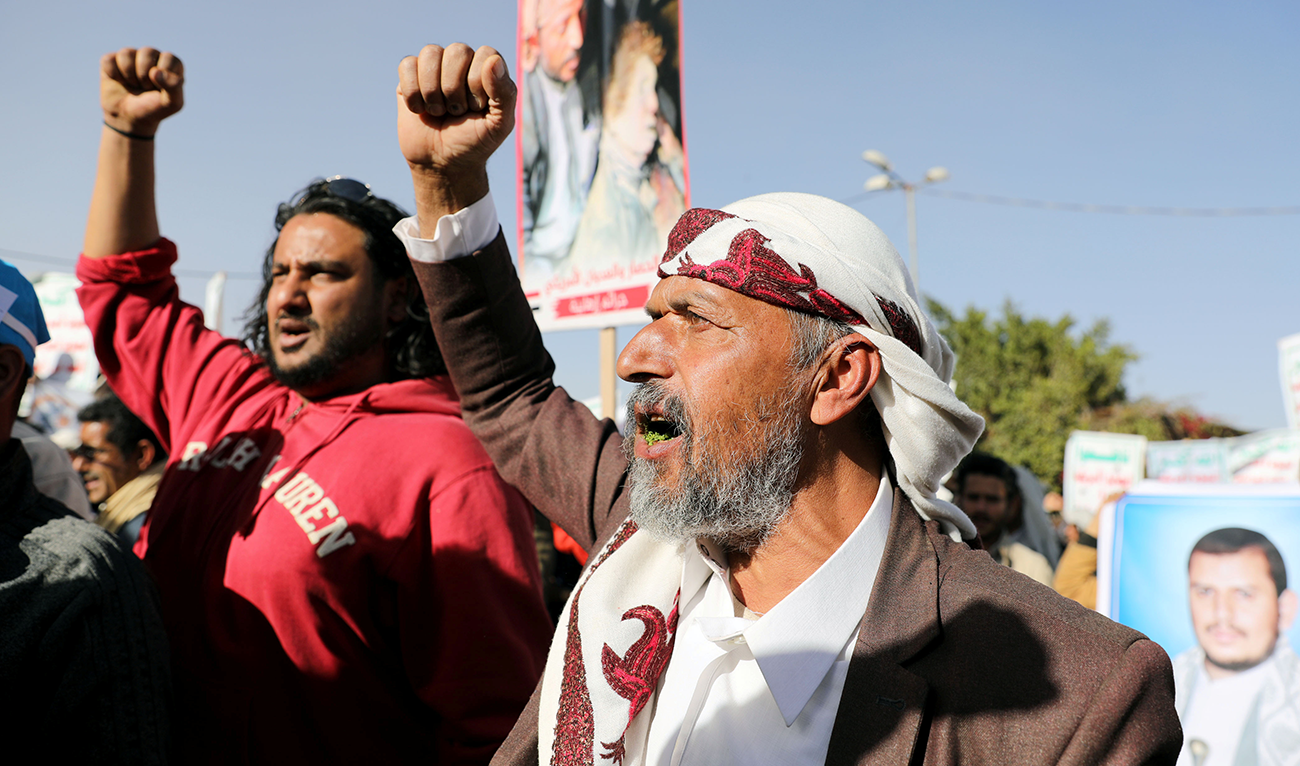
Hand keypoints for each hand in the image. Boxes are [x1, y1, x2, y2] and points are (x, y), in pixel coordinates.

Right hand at [100, 47, 183, 135]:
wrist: (130, 119)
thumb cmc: (154, 108)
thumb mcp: (172, 104)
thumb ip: (174, 87)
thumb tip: (155, 71)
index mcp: (170, 63)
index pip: (169, 58)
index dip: (163, 77)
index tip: (161, 89)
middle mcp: (151, 56)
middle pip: (147, 52)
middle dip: (145, 76)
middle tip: (145, 88)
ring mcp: (131, 56)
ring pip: (127, 53)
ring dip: (129, 75)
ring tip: (133, 85)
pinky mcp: (111, 60)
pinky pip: (109, 60)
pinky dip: (114, 75)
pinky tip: (119, 82)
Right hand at [397, 44, 514, 178]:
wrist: (442, 163)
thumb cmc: (475, 142)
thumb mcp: (499, 125)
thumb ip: (505, 94)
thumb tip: (493, 61)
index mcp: (487, 69)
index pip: (485, 54)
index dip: (478, 83)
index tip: (477, 108)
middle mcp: (462, 62)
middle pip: (457, 50)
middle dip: (455, 89)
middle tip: (457, 112)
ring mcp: (435, 67)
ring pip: (430, 53)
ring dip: (433, 91)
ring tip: (438, 111)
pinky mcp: (410, 76)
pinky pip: (407, 65)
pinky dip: (413, 93)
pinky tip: (420, 109)